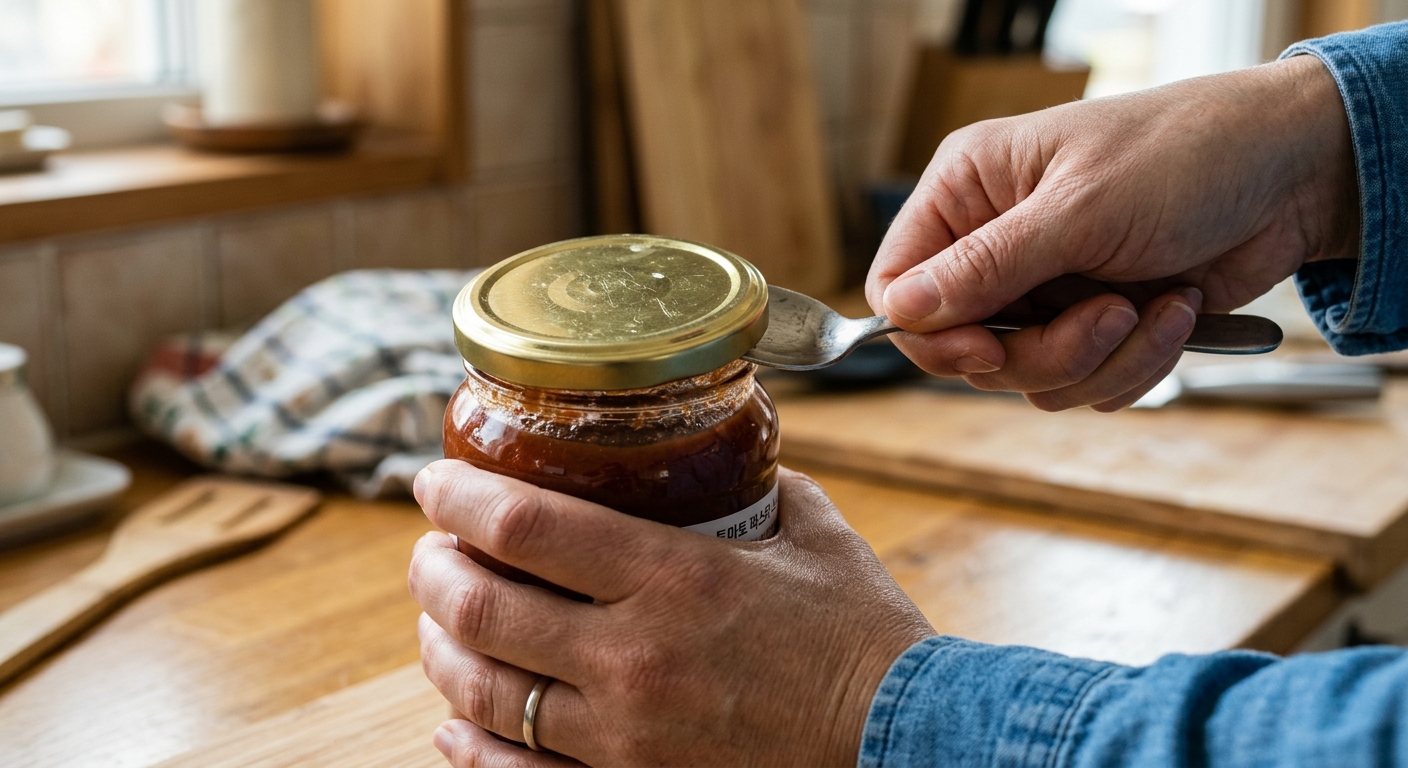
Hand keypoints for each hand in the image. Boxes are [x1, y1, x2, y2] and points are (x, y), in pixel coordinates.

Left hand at [408, 460, 933, 766]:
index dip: (459, 496)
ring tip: (436, 620)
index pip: (527, 526)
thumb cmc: (868, 638)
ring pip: (484, 692)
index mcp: (676, 577)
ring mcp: (626, 737)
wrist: (910, 746)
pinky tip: (452, 723)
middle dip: (432, 569)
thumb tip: (717, 455)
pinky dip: (469, 747)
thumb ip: (755, 486)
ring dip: (440, 648)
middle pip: (482, 607)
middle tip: (428, 547)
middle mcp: (633, 657)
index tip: (433, 479)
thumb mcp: (815, 535)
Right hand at [867, 54, 1357, 410]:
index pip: (899, 284)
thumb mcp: (1080, 208)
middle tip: (1104, 316)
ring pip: (1026, 377)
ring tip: (1152, 306)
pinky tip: (1176, 313)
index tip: (987, 353)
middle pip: (964, 348)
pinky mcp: (1093, 325)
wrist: (1295, 175)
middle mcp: (995, 243)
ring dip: (1099, 359)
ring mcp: (1045, 290)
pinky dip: (1134, 365)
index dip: (933, 335)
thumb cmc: (1186, 154)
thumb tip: (902, 310)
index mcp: (969, 192)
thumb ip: (987, 266)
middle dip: (1042, 352)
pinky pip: (1082, 384)